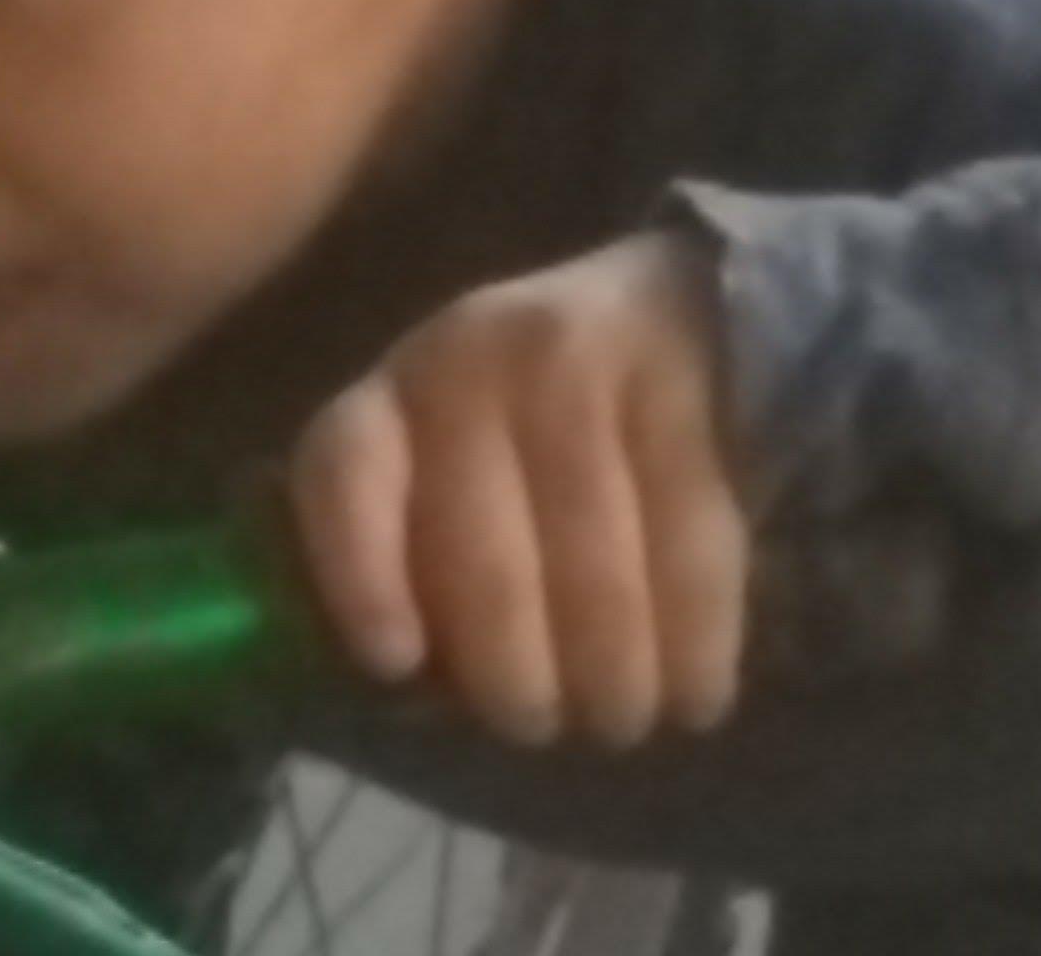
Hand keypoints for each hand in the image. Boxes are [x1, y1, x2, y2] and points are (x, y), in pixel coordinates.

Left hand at [289, 234, 752, 749]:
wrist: (660, 312)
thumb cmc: (527, 440)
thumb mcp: (446, 478)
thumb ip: (421, 571)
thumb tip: (426, 691)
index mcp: (390, 399)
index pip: (342, 472)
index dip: (361, 573)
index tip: (399, 664)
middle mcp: (470, 359)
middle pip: (486, 560)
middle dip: (516, 679)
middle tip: (540, 728)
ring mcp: (578, 356)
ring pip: (593, 566)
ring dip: (612, 673)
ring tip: (622, 718)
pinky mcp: (676, 375)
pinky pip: (689, 539)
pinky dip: (696, 637)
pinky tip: (698, 691)